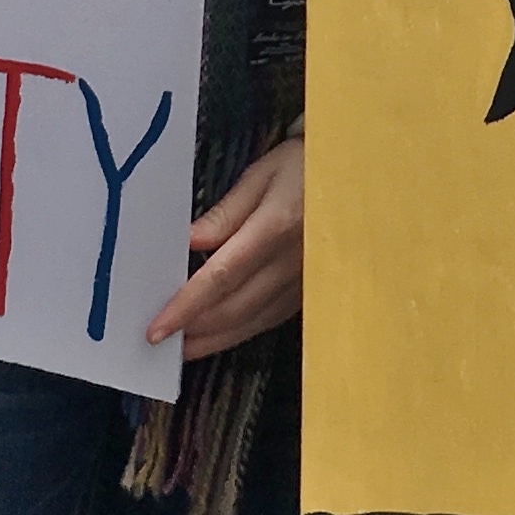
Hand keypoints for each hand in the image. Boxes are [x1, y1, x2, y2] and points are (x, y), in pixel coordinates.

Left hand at [145, 134, 304, 357]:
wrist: (356, 176)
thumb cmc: (305, 167)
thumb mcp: (262, 174)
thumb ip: (224, 214)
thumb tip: (187, 242)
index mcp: (275, 228)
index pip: (220, 277)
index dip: (186, 306)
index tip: (158, 328)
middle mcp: (292, 262)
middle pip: (234, 308)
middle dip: (194, 329)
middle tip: (160, 341)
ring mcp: (304, 281)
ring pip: (253, 322)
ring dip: (214, 339)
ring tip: (182, 347)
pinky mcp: (309, 289)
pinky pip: (271, 318)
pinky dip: (241, 331)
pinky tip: (220, 334)